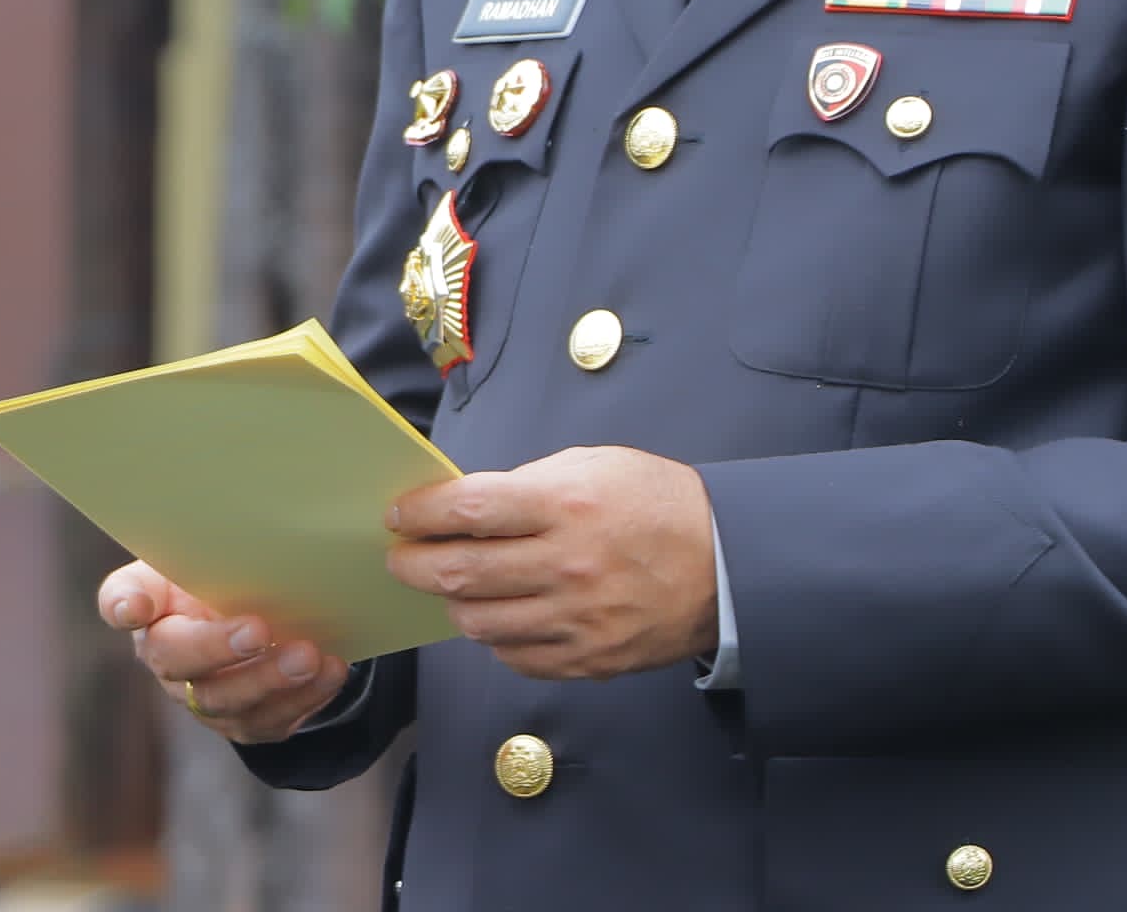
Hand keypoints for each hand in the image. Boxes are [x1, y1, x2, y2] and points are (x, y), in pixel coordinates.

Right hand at [100, 561, 353, 744]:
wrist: (268, 617)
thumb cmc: (232, 576)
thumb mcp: (217, 553)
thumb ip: (212, 542)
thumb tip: (252, 530)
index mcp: (153, 604)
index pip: (121, 600)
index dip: (124, 604)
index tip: (135, 605)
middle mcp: (168, 658)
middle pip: (178, 662)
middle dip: (218, 649)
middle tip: (257, 630)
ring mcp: (205, 698)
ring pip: (226, 702)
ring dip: (269, 680)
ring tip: (308, 656)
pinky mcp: (247, 723)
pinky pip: (271, 720)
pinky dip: (305, 697)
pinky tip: (331, 670)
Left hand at [385, 445, 717, 680]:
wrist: (726, 563)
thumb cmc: (658, 504)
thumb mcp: (595, 465)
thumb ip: (528, 485)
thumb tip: (466, 508)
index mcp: (566, 505)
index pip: (467, 511)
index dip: (420, 514)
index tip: (399, 516)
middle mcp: (566, 566)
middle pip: (460, 574)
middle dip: (415, 565)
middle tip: (402, 558)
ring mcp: (576, 620)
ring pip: (478, 623)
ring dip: (453, 603)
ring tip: (452, 586)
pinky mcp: (588, 660)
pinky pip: (515, 657)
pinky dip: (496, 636)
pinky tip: (500, 614)